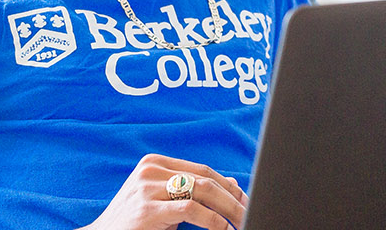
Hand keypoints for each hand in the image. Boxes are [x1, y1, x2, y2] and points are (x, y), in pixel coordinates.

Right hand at [81, 154, 248, 229]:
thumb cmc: (136, 224)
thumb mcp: (167, 203)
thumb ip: (194, 192)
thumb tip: (234, 184)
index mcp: (155, 163)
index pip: (203, 170)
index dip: (229, 187)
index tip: (246, 201)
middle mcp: (151, 169)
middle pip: (206, 178)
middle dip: (233, 198)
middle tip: (249, 212)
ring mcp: (146, 186)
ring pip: (202, 190)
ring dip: (228, 209)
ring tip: (241, 221)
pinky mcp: (146, 208)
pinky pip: (190, 209)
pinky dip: (212, 220)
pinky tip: (222, 229)